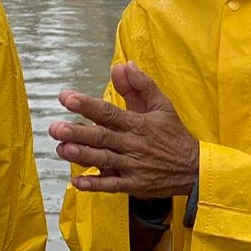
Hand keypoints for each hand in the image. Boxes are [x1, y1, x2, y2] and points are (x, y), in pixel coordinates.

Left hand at [48, 62, 198, 197]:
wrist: (194, 169)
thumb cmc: (174, 135)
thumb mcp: (162, 105)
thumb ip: (140, 85)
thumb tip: (123, 65)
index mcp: (138, 123)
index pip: (109, 112)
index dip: (87, 105)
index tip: (66, 98)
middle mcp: (133, 144)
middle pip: (102, 137)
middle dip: (77, 132)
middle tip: (55, 127)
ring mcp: (133, 166)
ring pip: (104, 159)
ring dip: (81, 155)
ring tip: (61, 149)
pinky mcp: (135, 184)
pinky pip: (112, 185)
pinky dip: (95, 184)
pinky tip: (77, 182)